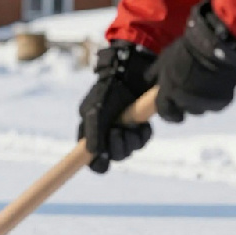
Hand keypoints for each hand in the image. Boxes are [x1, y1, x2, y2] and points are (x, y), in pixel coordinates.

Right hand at [78, 41, 155, 172]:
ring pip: (130, 148)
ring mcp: (124, 127)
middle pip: (114, 155)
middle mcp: (107, 131)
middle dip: (119, 147)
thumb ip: (94, 134)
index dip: (97, 162)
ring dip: (133, 141)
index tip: (103, 163)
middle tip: (119, 132)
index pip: (92, 156)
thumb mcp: (97, 111)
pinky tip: (143, 124)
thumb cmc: (109, 89)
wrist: (130, 71)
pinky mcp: (139, 123)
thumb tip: (93, 154)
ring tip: (133, 126)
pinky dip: (144, 134)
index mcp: (91, 129)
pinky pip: (142, 139)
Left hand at [148, 0, 235, 122]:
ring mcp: (205, 103)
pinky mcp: (222, 102)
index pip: (164, 112)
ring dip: (199, 101)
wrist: (214, 46)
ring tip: (204, 84)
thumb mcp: (164, 57)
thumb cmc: (186, 50)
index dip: (168, 112)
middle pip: (184, 109)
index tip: (173, 110)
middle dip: (185, 102)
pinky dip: (215, 98)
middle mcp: (186, 102)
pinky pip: (216, 104)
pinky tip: (215, 85)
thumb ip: (155, 71)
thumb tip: (148, 79)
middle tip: (190, 88)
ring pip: (200, 108)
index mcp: (169, 92)